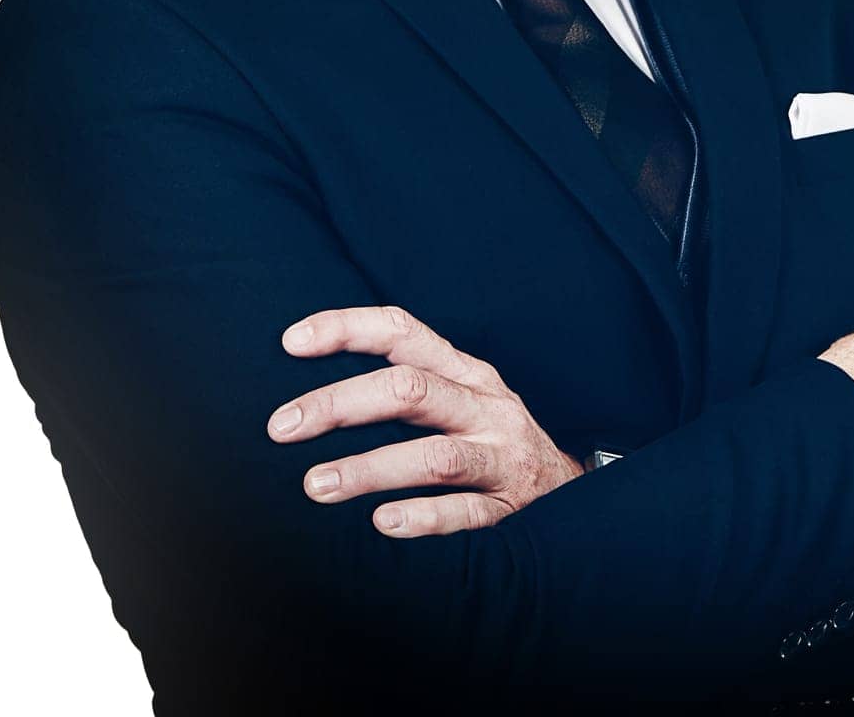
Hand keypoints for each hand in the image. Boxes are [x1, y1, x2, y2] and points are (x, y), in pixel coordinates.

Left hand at [266, 304, 583, 536]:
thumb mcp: (457, 397)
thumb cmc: (488, 439)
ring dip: (371, 467)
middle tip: (282, 426)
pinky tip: (383, 523)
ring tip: (315, 484)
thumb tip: (309, 390)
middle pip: (410, 388)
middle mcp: (484, 405)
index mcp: (464, 371)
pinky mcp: (511, 508)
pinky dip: (425, 516)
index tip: (291, 342)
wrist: (571, 492)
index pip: (402, 331)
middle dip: (341, 403)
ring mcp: (501, 455)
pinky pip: (466, 511)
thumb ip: (402, 386)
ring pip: (435, 455)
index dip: (347, 328)